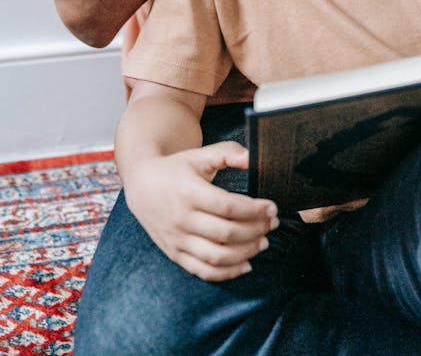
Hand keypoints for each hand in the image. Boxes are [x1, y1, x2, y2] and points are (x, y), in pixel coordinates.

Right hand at [125, 141, 278, 281]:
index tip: (272, 207)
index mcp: (189, 192)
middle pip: (225, 232)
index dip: (254, 209)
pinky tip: (246, 264)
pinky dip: (226, 272)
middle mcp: (182, 219)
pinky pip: (203, 271)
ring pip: (216, 256)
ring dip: (245, 252)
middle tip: (273, 223)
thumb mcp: (200, 155)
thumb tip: (253, 158)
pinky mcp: (175, 254)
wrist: (142, 186)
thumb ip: (228, 152)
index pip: (228, 206)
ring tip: (263, 242)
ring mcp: (177, 239)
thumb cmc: (177, 169)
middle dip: (255, 230)